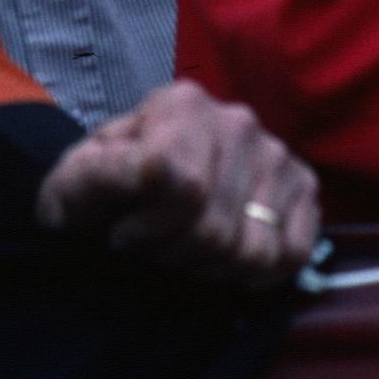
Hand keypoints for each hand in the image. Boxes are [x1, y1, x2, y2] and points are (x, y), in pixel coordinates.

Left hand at [34, 80, 319, 288]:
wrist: (132, 186)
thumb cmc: (104, 187)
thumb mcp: (76, 181)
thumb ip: (94, 177)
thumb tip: (147, 176)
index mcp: (182, 105)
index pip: (183, 187)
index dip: (148, 230)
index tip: (122, 235)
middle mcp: (237, 120)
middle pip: (216, 228)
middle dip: (175, 255)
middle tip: (152, 249)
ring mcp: (275, 152)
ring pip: (253, 250)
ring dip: (211, 268)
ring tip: (183, 249)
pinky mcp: (302, 185)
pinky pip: (293, 252)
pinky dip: (256, 273)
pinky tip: (224, 258)